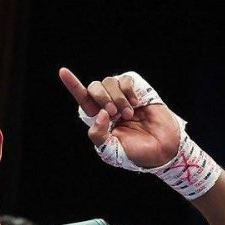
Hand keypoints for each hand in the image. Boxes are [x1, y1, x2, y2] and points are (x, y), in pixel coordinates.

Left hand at [59, 68, 179, 169]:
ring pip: (109, 81)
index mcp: (99, 118)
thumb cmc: (135, 152)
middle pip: (94, 87)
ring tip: (129, 114)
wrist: (161, 149)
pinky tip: (137, 104)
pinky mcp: (137, 90)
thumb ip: (98, 134)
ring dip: (118, 98)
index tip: (63, 72)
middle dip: (102, 98)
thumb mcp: (110, 150)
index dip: (72, 84)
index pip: (83, 98)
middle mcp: (108, 104)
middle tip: (115, 114)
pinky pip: (125, 80)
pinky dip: (129, 91)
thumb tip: (100, 113)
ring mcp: (122, 96)